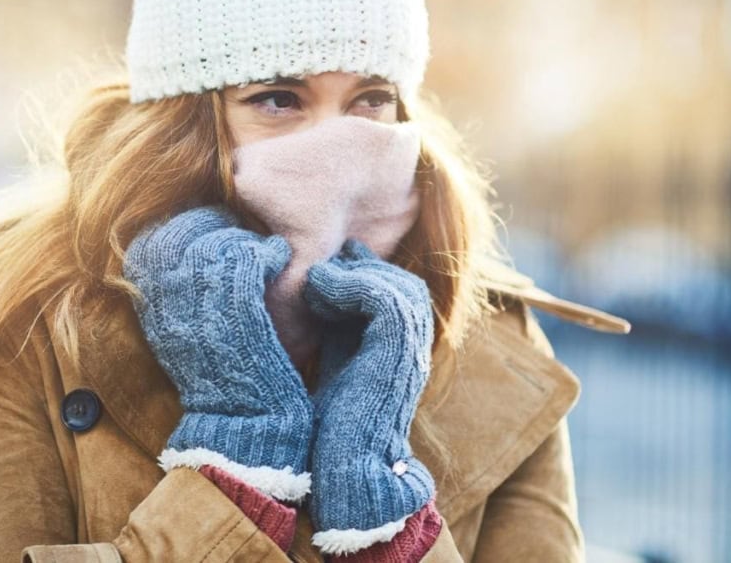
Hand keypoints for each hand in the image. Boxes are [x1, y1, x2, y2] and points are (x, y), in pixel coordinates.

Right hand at [123, 204, 312, 500]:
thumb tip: (191, 249)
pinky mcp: (238, 311)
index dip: (185, 225)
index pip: (155, 240)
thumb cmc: (223, 379)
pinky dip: (267, 251)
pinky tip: (278, 258)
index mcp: (150, 306)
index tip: (212, 228)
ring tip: (262, 251)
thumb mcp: (183, 334)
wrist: (242, 427)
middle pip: (184, 233)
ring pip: (219, 242)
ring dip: (245, 239)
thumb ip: (178, 293)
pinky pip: (248, 258)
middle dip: (215, 224)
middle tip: (241, 231)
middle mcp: (167, 302)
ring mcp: (200, 306)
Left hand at [302, 238, 435, 552]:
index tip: (328, 266)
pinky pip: (383, 297)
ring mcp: (411, 350)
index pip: (397, 298)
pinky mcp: (398, 351)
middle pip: (405, 286)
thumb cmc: (331, 432)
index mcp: (401, 354)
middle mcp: (414, 351)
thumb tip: (317, 297)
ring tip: (317, 278)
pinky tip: (318, 288)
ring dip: (354, 275)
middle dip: (365, 268)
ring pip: (398, 286)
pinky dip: (349, 284)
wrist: (345, 469)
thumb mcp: (335, 367)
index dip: (365, 276)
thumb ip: (337, 335)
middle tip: (328, 260)